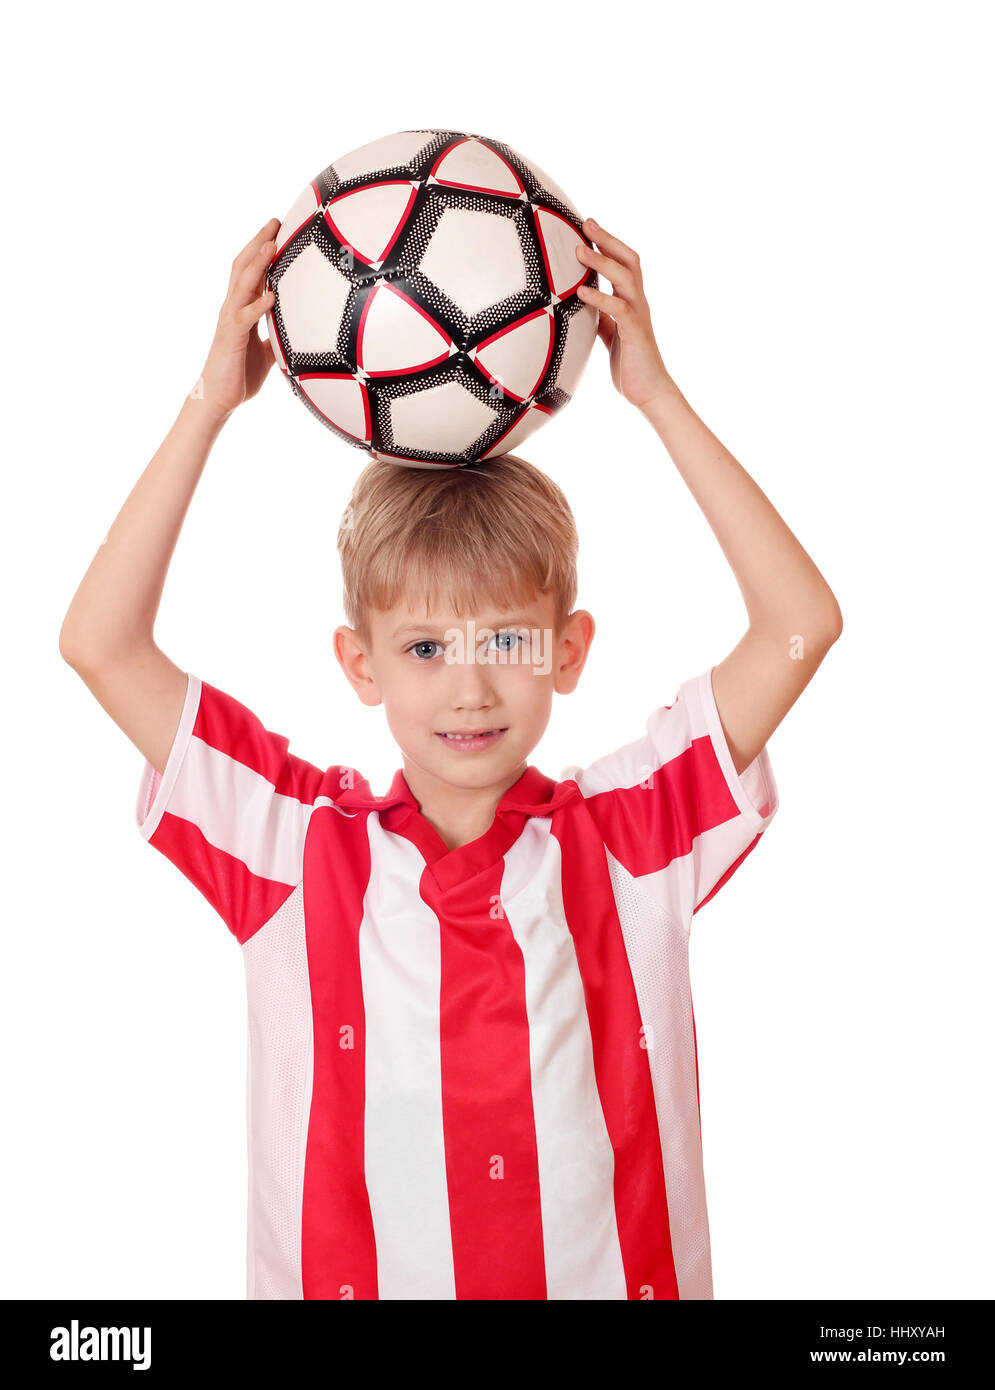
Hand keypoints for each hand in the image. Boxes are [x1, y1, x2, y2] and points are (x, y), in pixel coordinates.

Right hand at [195, 218, 280, 419]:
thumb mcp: (267, 352)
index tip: (279, 229)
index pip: (251, 271)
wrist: (219, 399)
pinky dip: (258, 306)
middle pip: (244, 267)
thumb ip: (277, 335)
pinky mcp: (230, 338)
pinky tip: (272, 296)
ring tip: (271, 245)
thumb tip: (298, 330)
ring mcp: (230, 320)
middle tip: (276, 221)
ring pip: (242, 285)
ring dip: (257, 264)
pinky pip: (245, 318)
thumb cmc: (241, 374)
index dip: (263, 249)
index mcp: (242, 308)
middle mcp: (233, 308)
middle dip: (259, 243)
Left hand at [575, 219, 672, 412]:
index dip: (608, 243)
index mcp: (632, 302)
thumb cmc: (631, 367)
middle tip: (586, 223)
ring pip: (625, 278)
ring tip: (579, 250)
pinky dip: (599, 299)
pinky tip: (581, 293)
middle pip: (628, 261)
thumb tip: (583, 306)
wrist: (651, 394)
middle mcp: (638, 303)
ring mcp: (639, 316)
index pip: (624, 263)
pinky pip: (618, 309)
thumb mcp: (612, 337)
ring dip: (602, 262)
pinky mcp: (635, 333)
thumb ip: (603, 319)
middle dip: (607, 240)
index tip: (588, 225)